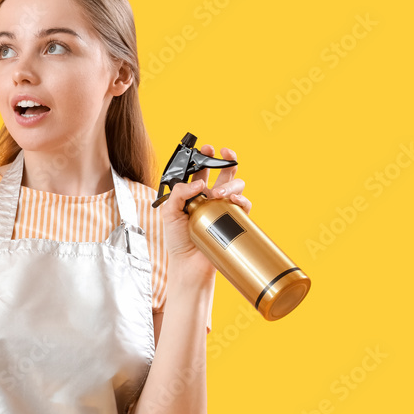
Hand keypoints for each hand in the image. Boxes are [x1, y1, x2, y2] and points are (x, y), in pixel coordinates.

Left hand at [159, 145, 251, 280]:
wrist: (189, 265)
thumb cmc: (177, 241)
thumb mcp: (169, 214)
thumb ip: (178, 194)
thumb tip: (197, 183)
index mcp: (194, 195)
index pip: (202, 171)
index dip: (205, 158)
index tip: (207, 147)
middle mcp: (210, 199)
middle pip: (224, 173)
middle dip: (226, 160)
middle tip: (224, 151)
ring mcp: (223, 209)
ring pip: (236, 186)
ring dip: (231, 183)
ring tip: (219, 193)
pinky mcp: (233, 220)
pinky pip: (244, 205)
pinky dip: (241, 199)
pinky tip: (233, 200)